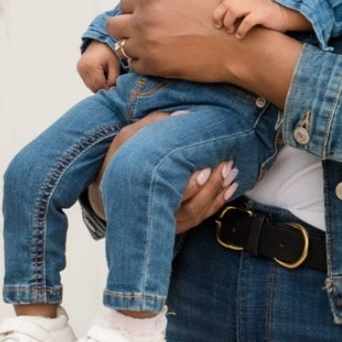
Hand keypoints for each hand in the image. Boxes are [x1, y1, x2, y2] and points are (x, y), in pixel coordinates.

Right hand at [77, 42, 120, 91]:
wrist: (100, 41)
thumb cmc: (110, 51)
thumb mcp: (115, 65)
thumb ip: (113, 79)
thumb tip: (110, 90)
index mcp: (91, 66)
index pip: (99, 85)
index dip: (108, 89)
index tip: (116, 89)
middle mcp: (82, 68)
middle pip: (93, 87)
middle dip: (104, 88)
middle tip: (113, 85)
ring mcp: (79, 69)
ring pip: (90, 86)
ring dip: (99, 86)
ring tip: (107, 78)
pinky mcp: (79, 70)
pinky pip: (88, 82)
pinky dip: (95, 82)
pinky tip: (101, 76)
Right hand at [85, 112, 238, 229]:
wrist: (109, 194)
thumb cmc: (119, 163)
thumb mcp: (126, 139)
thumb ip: (152, 125)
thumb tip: (184, 116)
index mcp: (138, 190)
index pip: (169, 194)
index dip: (191, 186)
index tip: (206, 169)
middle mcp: (152, 212)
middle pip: (188, 208)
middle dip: (211, 188)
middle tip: (226, 166)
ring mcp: (164, 222)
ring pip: (196, 215)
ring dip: (218, 194)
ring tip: (232, 173)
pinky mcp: (174, 225)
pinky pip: (199, 218)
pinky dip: (217, 203)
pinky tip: (229, 188)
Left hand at [106, 0, 229, 79]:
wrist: (235, 47)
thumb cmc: (218, 10)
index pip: (124, 2)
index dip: (136, 6)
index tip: (151, 12)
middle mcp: (142, 23)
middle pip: (114, 25)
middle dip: (126, 25)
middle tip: (145, 28)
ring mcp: (146, 47)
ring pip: (122, 46)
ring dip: (134, 43)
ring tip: (155, 42)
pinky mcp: (153, 67)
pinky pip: (133, 64)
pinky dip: (142, 61)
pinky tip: (159, 55)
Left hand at [213, 0, 310, 38]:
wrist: (289, 15)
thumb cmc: (270, 14)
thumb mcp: (256, 4)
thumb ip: (245, 5)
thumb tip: (229, 15)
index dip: (222, 2)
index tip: (223, 14)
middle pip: (226, 3)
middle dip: (219, 16)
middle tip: (219, 26)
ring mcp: (256, 6)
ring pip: (233, 10)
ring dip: (228, 22)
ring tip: (230, 31)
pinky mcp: (262, 15)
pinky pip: (246, 21)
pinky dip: (240, 30)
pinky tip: (240, 36)